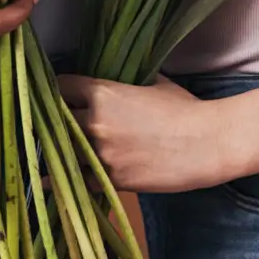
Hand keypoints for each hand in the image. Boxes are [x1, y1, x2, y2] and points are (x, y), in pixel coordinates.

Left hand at [56, 74, 226, 192]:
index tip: (57, 94)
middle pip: (57, 119)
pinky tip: (52, 182)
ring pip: (62, 151)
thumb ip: (128, 80)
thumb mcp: (154, 83)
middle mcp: (95, 122)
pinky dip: (64, 181)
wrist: (206, 144)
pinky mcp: (110, 179)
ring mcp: (101, 152)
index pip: (62, 85)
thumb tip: (120, 77)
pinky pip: (76, 181)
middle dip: (56, 120)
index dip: (58, 88)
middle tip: (54, 124)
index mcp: (103, 92)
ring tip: (53, 150)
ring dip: (59, 149)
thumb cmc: (185, 109)